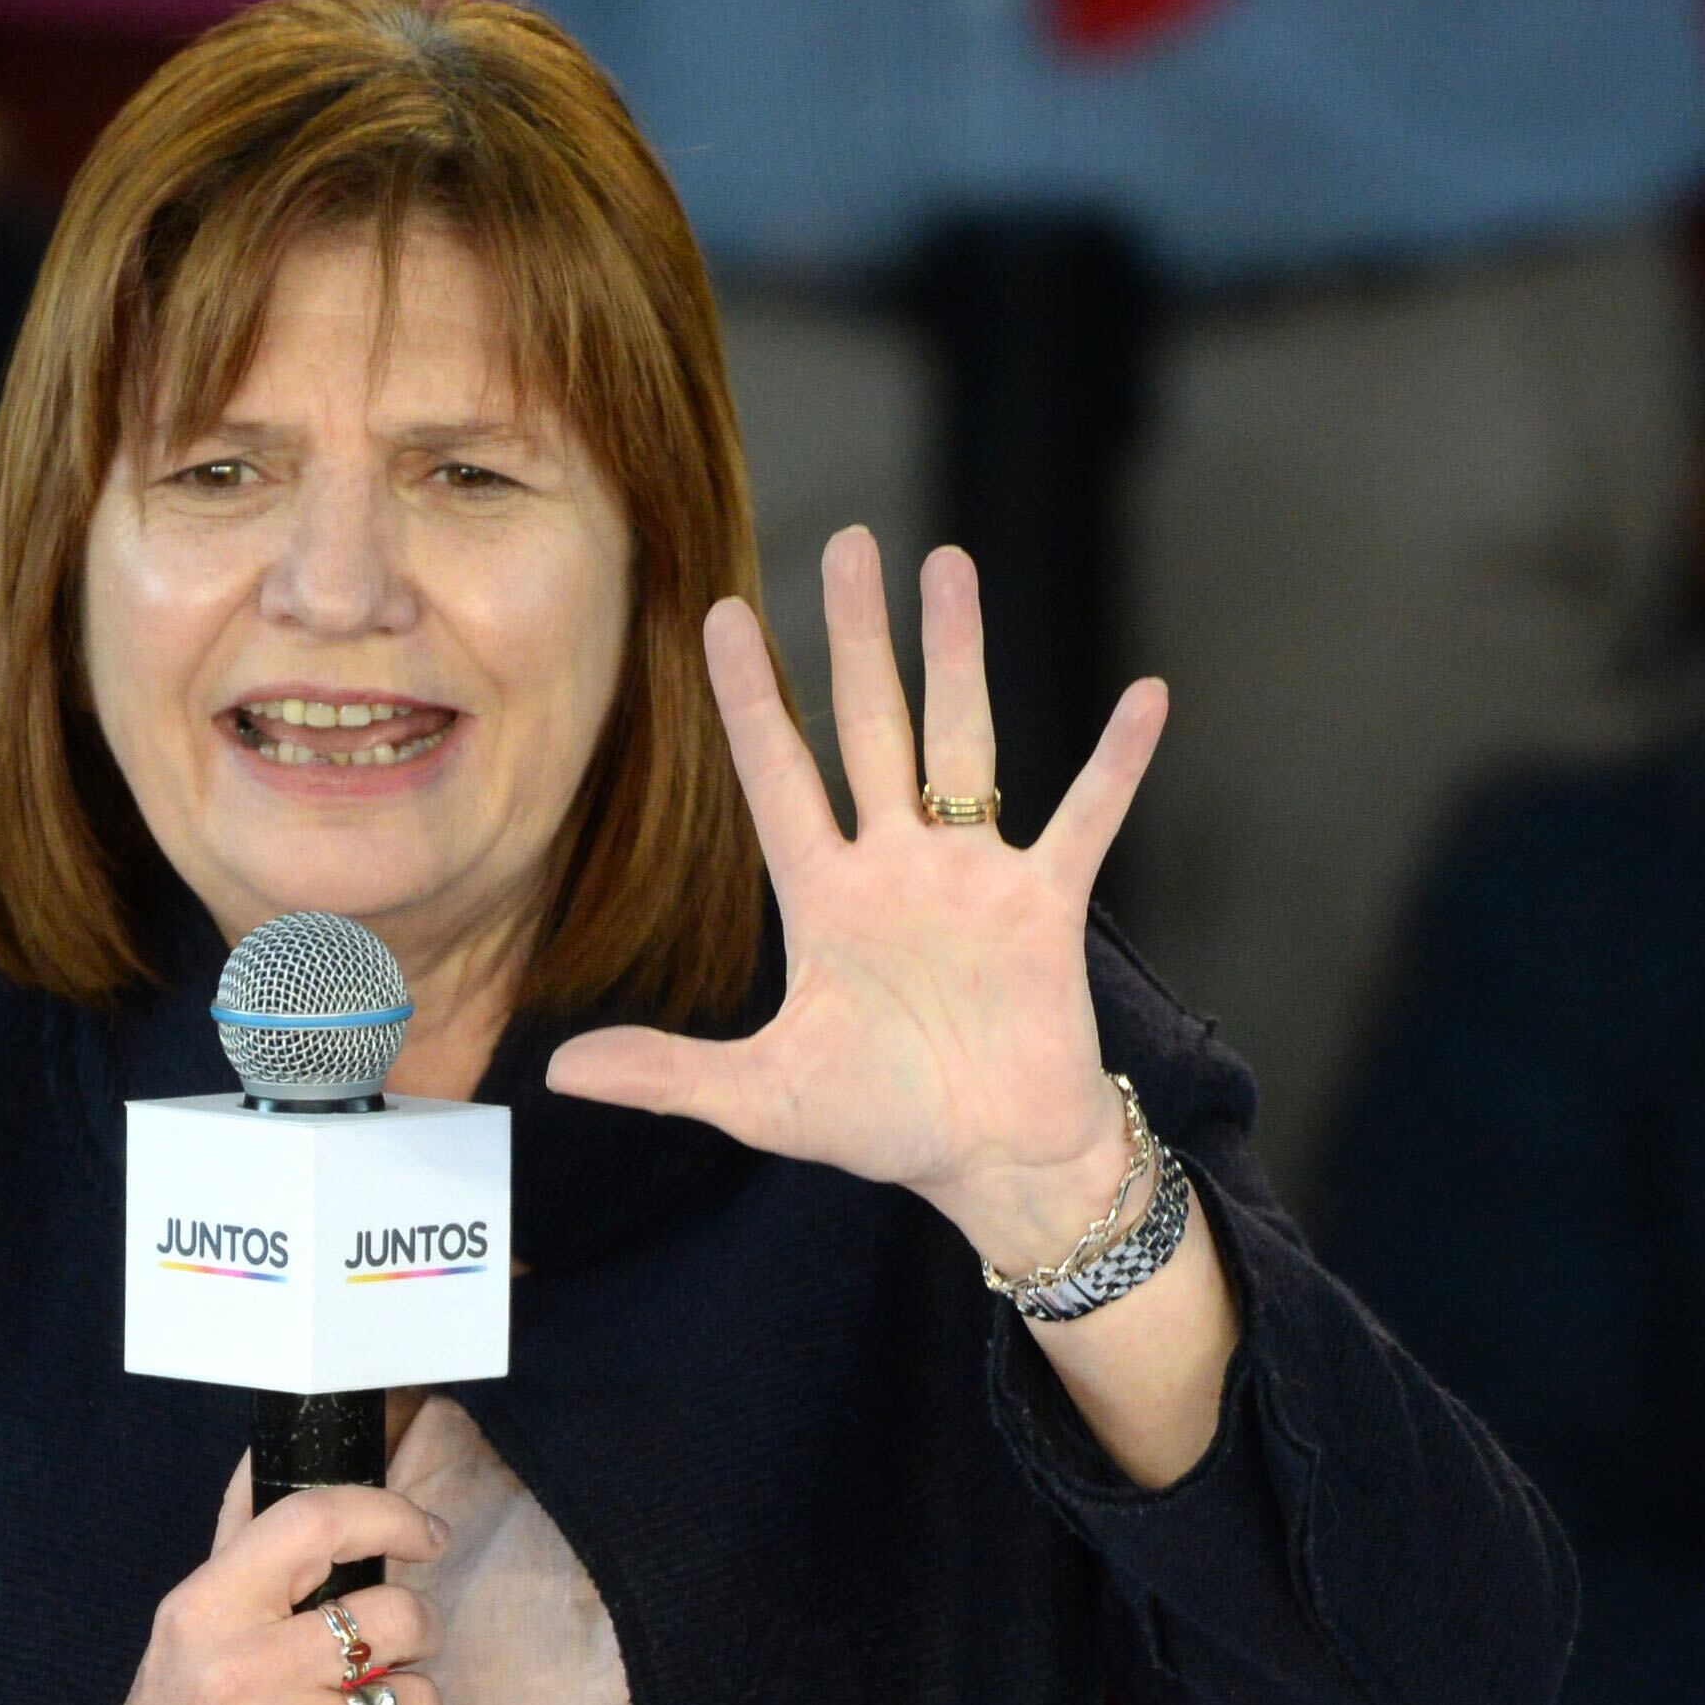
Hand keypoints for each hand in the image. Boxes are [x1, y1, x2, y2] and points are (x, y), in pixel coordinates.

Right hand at [9, 1455, 448, 1704]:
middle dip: (417, 1633)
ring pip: (421, 1697)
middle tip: (388, 1655)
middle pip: (399, 1614)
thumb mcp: (186, 1634)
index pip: (316, 1523)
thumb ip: (242, 1552)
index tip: (428, 1532)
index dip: (392, 1514)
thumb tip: (267, 1455)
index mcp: (209, 1610)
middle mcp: (246, 1670)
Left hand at [545, 529, 1174, 1271]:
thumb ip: (670, 1075)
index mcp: (825, 898)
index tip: (719, 612)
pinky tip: (1146, 697)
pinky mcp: (1045, 907)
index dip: (748, 697)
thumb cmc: (885, 1125)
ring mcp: (974, 877)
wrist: (994, 1164)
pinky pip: (1086, 818)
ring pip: (962, 742)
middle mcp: (897, 866)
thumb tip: (557, 1073)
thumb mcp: (764, 1099)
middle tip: (851, 541)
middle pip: (872, 726)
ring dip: (959, 656)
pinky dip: (1117, 763)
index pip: (776, 775)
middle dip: (860, 636)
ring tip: (949, 565)